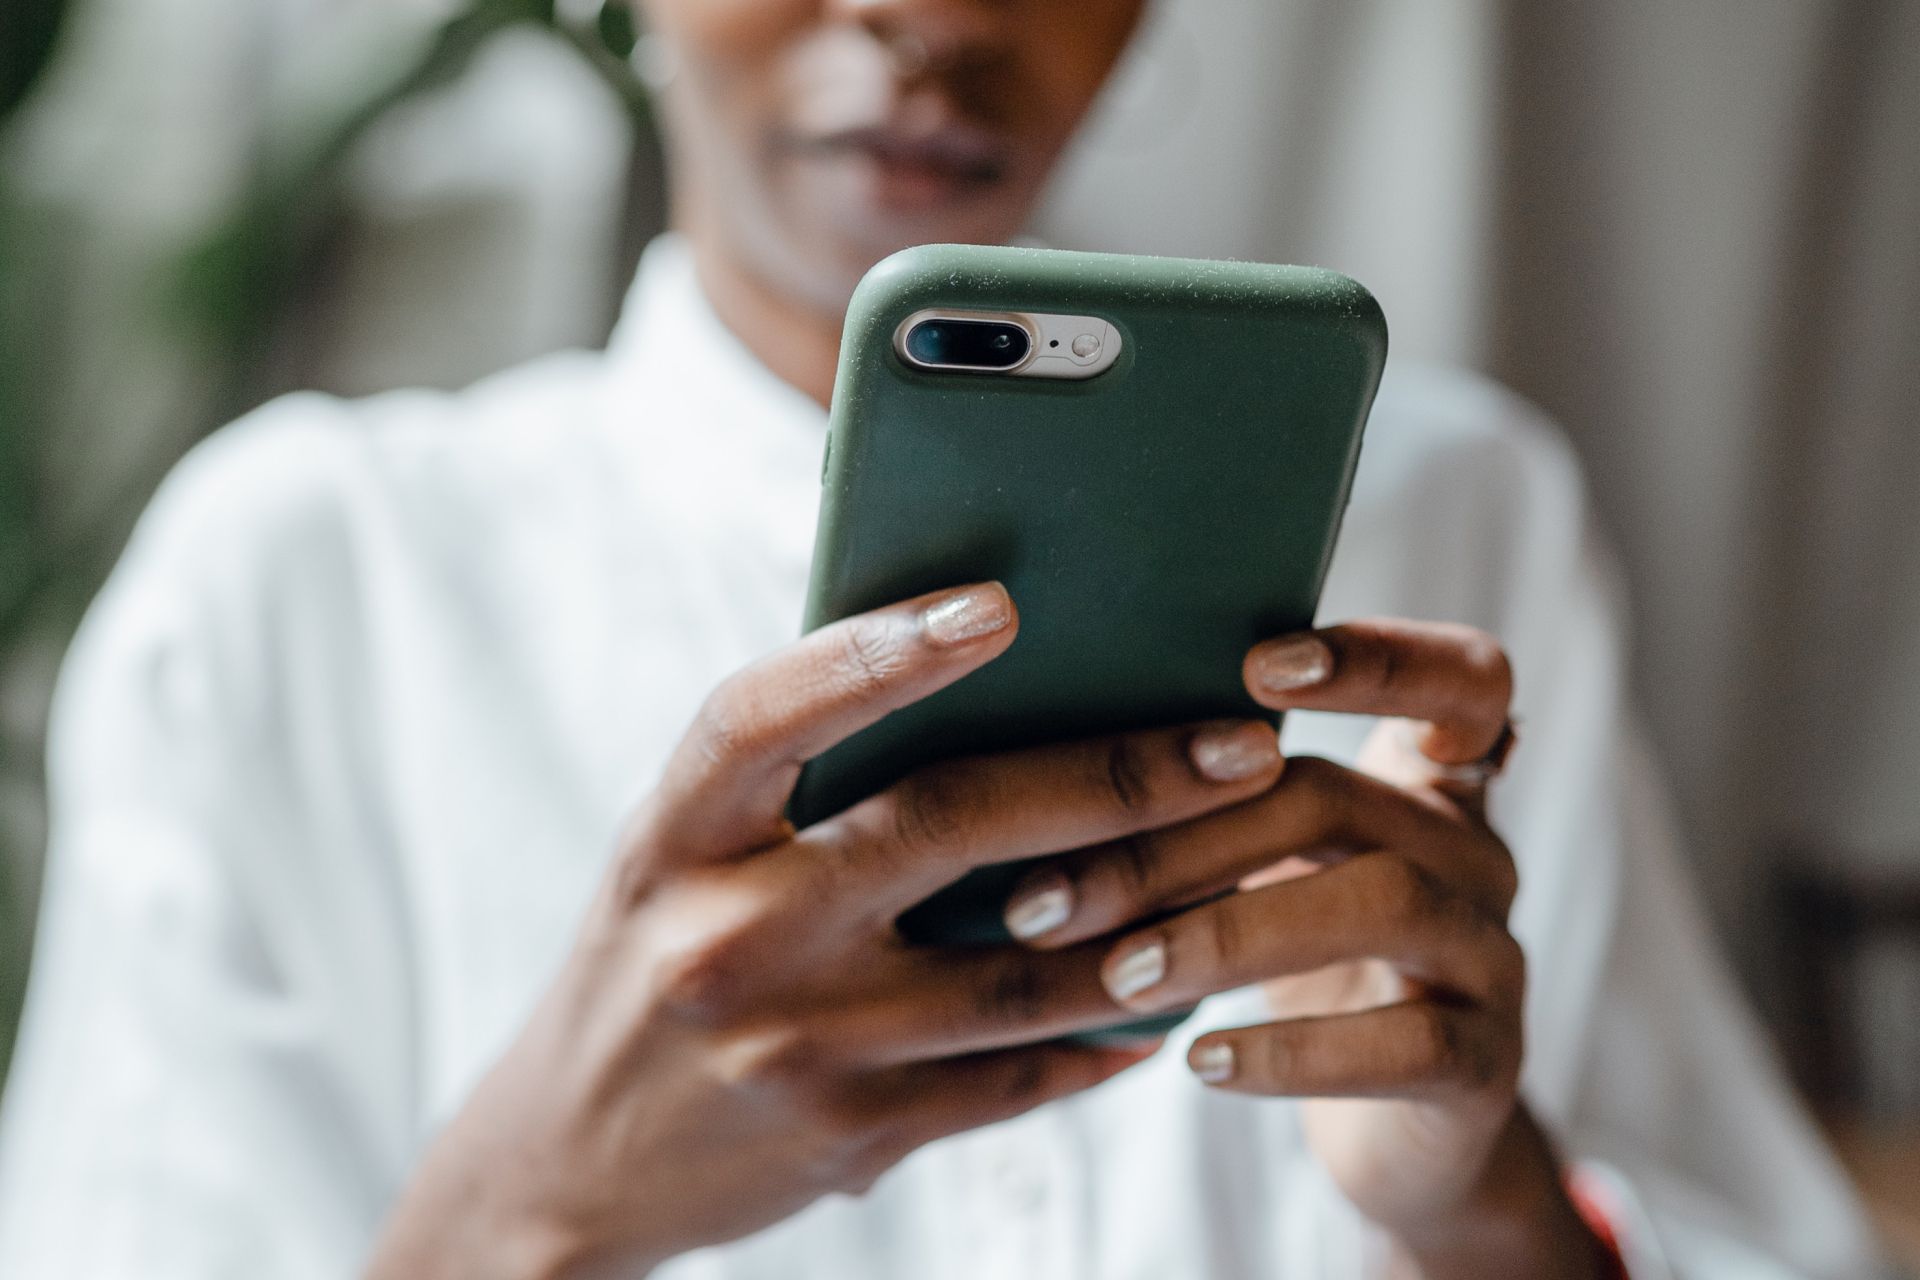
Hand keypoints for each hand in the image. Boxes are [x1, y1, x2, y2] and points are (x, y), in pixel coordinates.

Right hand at [366, 582, 1287, 1279]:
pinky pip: (1012, 1078)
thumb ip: (794, 788)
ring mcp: (791, 1047)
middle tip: (1238, 743)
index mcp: (673, 838)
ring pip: (1017, 971)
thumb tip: (981, 689)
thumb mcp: (679, 860)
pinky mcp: (849, 1137)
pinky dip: (1102, 1034)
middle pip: (945, 829)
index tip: (1001, 606)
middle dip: (1114, 779)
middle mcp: (726, 936)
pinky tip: (1168, 997)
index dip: (877, 653)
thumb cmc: (648, 964)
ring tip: (1246, 859)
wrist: (565, 1165)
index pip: (766, 717)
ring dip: (1151, 914)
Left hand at [999, 619, 1608, 1276]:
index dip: (1377, 657)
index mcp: (1426, 782)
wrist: (1392, 1132)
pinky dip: (1293, 1051)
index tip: (1257, 666)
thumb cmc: (1297, 968)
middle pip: (1340, 798)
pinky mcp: (1491, 1065)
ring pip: (1384, 903)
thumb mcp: (1263, 868)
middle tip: (1051, 896)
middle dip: (1181, 840)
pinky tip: (1201, 1060)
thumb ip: (1208, 799)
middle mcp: (1474, 852)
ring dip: (1228, 933)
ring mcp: (1496, 957)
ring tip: (1119, 976)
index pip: (1460, 676)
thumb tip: (1031, 758)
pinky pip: (1408, 1044)